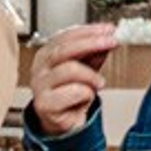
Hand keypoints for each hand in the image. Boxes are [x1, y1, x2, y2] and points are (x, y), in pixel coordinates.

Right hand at [29, 20, 118, 137]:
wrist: (61, 120)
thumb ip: (94, 53)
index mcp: (47, 55)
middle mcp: (40, 67)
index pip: (65, 36)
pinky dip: (85, 93)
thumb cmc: (70, 93)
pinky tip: (86, 96)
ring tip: (99, 83)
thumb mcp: (85, 68)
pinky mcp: (44, 104)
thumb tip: (107, 37)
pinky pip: (71, 92)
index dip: (87, 31)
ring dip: (90, 75)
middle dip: (90, 43)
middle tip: (111, 42)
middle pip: (63, 49)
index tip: (108, 30)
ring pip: (68, 70)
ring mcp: (40, 85)